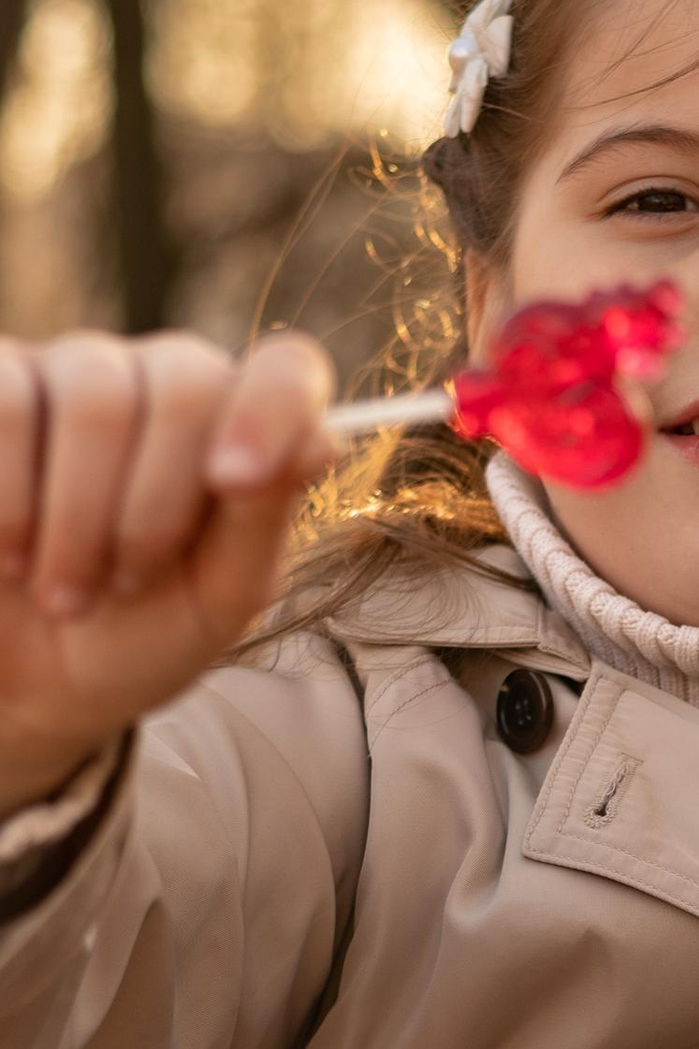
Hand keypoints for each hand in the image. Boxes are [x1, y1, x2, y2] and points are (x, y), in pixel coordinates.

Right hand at [0, 329, 336, 816]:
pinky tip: (8, 552)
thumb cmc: (134, 635)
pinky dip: (9, 495)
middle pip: (186, 383)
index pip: (286, 369)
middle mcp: (160, 382)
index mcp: (238, 432)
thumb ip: (263, 520)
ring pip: (95, 394)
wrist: (24, 679)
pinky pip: (9, 402)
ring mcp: (72, 371)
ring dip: (77, 518)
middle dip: (154, 507)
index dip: (271, 409)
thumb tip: (317, 440)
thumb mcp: (215, 600)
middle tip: (123, 586)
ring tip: (62, 591)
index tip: (233, 483)